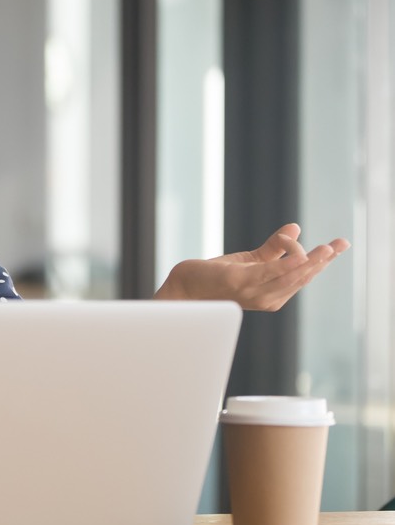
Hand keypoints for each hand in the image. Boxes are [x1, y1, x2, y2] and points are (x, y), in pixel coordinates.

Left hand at [155, 223, 349, 311]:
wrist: (184, 287)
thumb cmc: (216, 277)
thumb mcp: (250, 260)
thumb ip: (274, 247)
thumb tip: (296, 226)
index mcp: (273, 294)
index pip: (304, 276)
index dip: (323, 260)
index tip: (340, 243)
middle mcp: (268, 298)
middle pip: (302, 277)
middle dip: (322, 261)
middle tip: (339, 244)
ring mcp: (255, 293)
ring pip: (290, 277)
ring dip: (310, 262)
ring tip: (327, 249)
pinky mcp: (240, 283)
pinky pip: (270, 274)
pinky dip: (287, 265)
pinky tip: (301, 256)